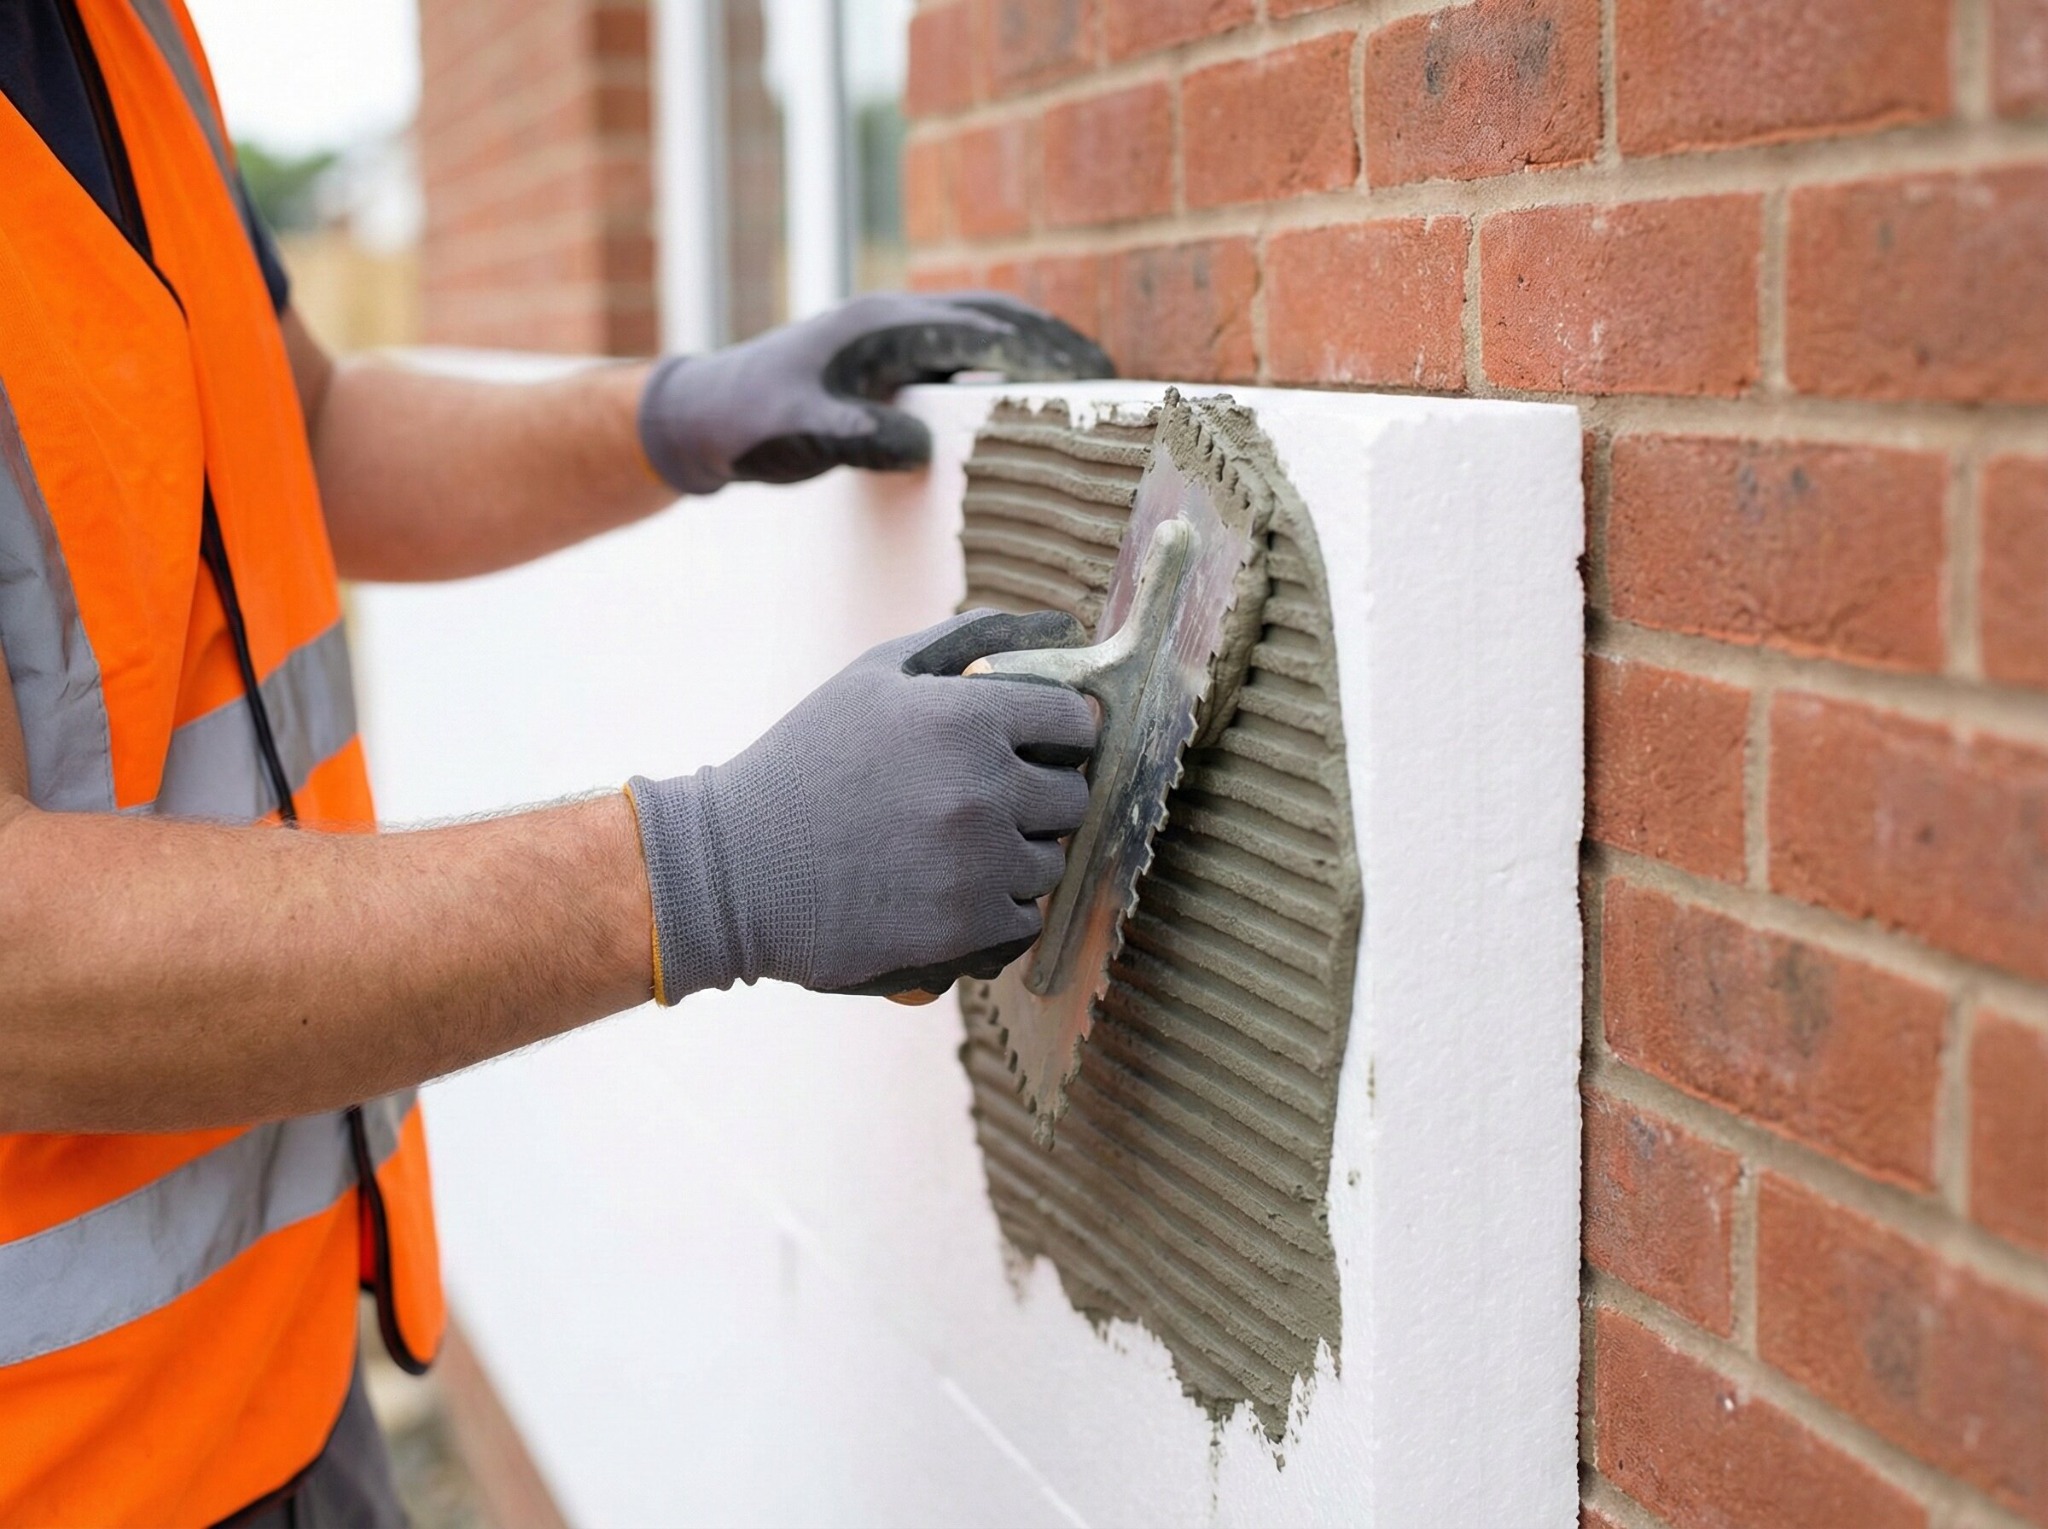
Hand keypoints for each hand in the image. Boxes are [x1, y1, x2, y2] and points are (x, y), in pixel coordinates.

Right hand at [627, 610, 1096, 998]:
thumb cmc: (806, 763)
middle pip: (1072, 797)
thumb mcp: (874, 677)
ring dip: (1018, 859)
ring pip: (1051, 862)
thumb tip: (1055, 628)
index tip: (1033, 749)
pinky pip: (1024, 918)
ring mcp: (977, 861)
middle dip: (1040, 800)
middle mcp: (983, 786)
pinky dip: (997, 910)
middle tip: (987, 805)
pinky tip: (949, 892)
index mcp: (968, 715)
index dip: (1060, 735)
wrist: (734, 868)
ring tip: (958, 852)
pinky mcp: (963, 926)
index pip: (1076, 721)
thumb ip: (964, 642)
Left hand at [636, 292, 1115, 494]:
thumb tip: (920, 447)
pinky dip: (1001, 359)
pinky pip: (959, 347)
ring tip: (1084, 374)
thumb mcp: (802, 434)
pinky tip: (1022, 389)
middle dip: (1054, 340)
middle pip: (993, 316)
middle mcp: (892, 319)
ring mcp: (889, 334)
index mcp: (881, 327)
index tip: (1091, 374)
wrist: (705, 413)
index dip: (1039, 351)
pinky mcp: (885, 356)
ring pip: (980, 325)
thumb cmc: (751, 423)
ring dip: (1033, 343)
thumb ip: (857, 438)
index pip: (979, 330)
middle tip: (1109, 371)